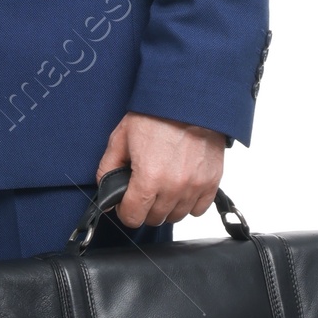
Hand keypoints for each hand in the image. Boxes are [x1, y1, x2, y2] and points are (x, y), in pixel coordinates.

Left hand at [97, 112, 226, 228]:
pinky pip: (199, 209)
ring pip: (176, 216)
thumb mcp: (120, 138)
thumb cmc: (156, 115)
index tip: (126, 202)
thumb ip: (108, 170)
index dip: (124, 210)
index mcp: (149, 178)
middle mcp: (174, 187)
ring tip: (162, 187)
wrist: (188, 99)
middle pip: (154, 218)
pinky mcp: (212, 181)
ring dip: (166, 207)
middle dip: (144, 208)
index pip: (132, 217)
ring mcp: (195, 186)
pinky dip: (189, 203)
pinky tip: (181, 188)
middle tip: (143, 190)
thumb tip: (106, 196)